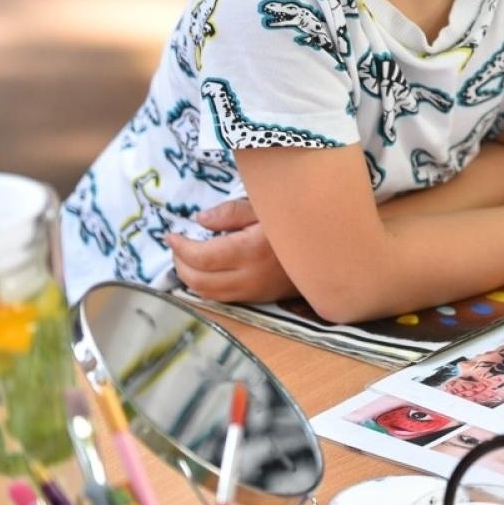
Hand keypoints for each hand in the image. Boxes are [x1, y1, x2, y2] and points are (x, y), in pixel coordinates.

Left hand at [168, 197, 298, 303]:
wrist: (332, 248)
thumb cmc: (298, 220)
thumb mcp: (266, 206)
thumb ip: (231, 213)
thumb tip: (200, 221)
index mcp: (250, 250)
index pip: (200, 257)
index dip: (180, 247)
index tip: (172, 234)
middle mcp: (250, 277)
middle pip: (199, 281)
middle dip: (180, 264)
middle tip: (177, 246)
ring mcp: (255, 292)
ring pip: (209, 294)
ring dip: (191, 278)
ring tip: (187, 259)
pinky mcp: (261, 298)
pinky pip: (224, 298)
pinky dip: (207, 287)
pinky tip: (207, 272)